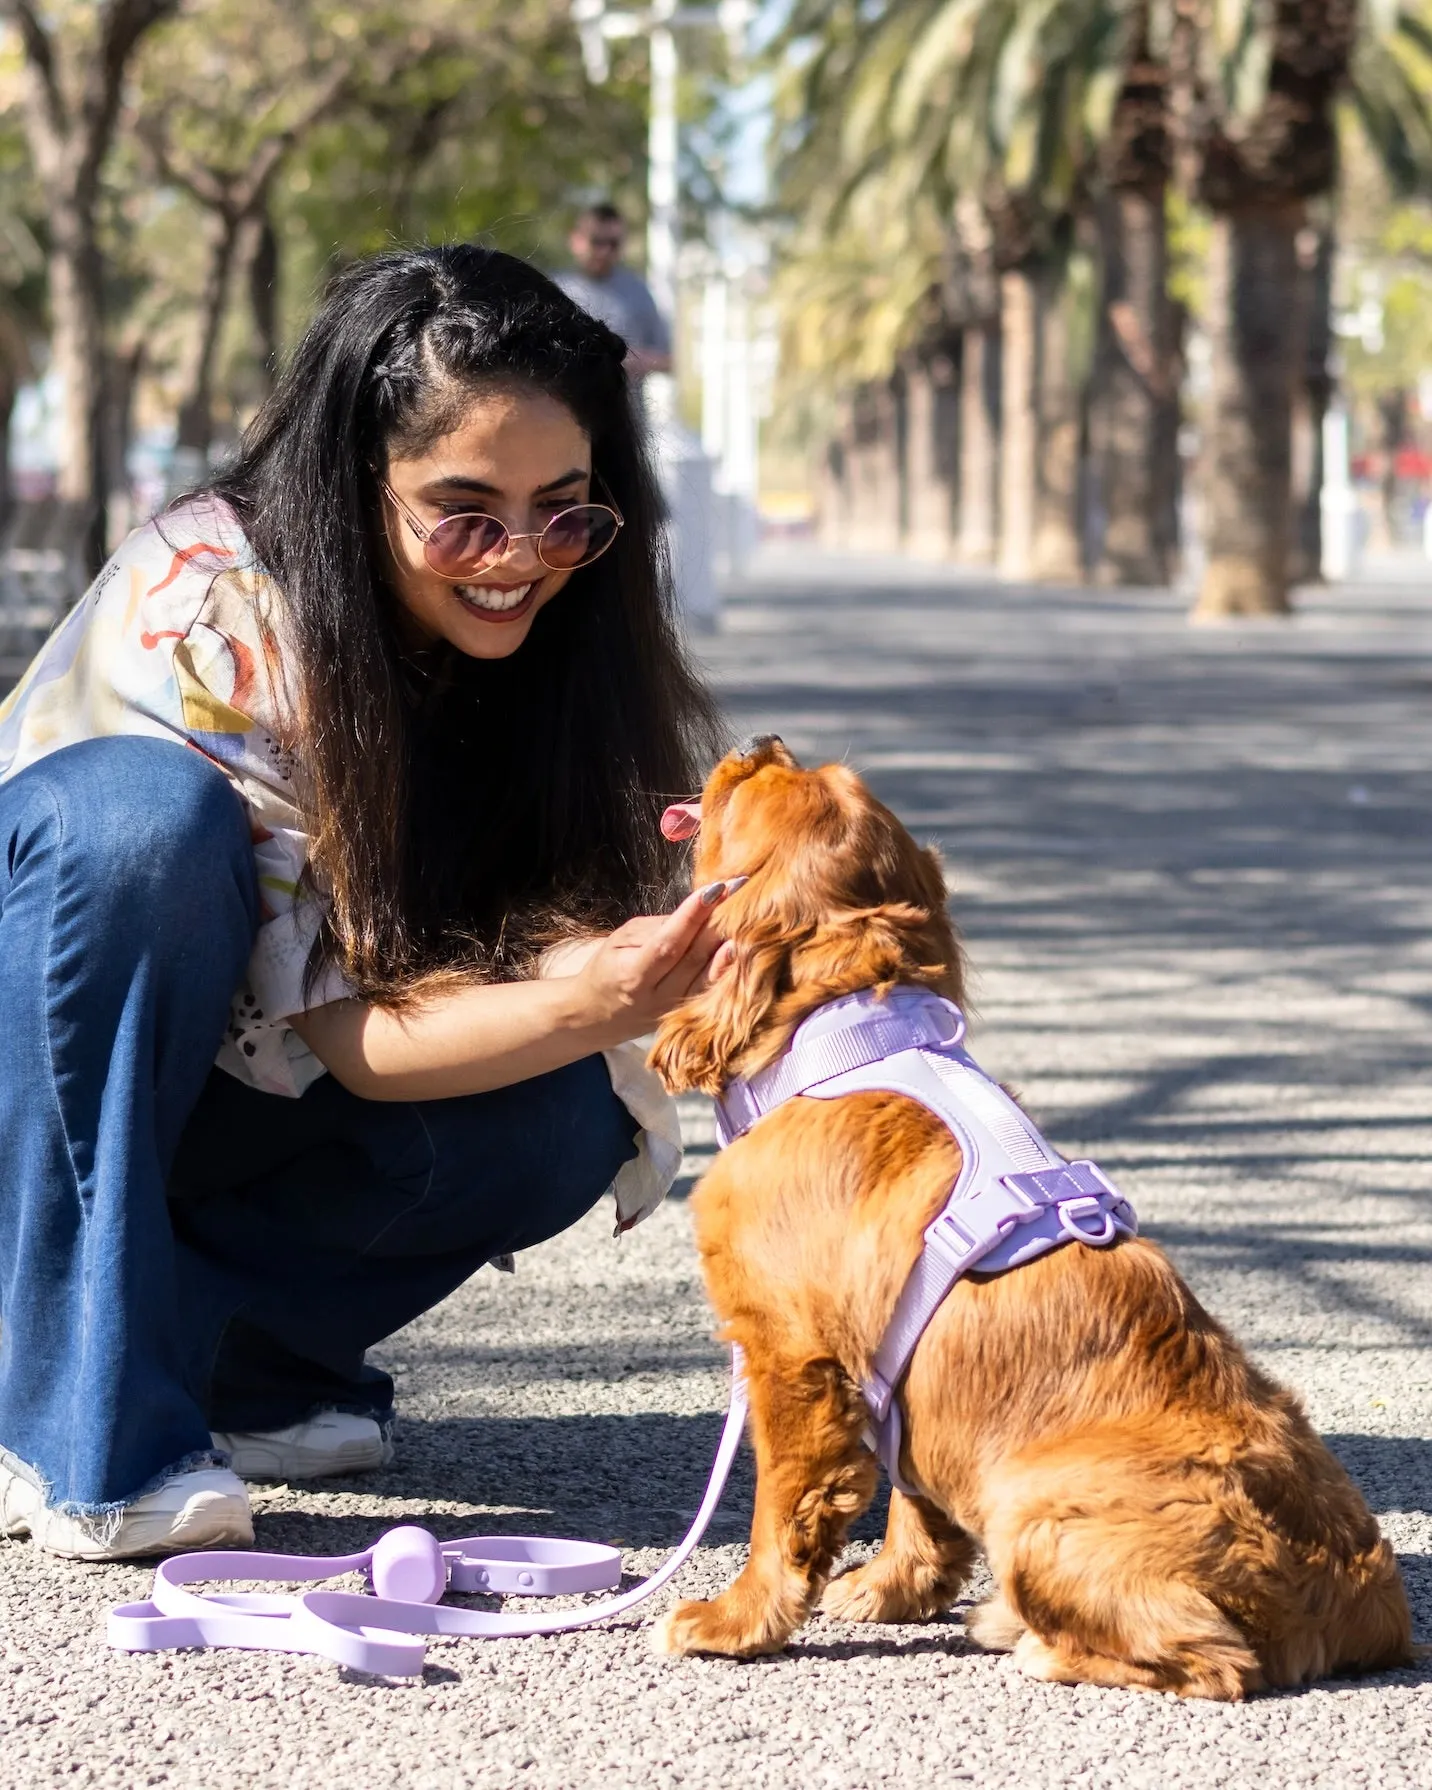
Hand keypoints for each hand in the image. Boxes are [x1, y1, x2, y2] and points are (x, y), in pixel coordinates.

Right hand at [571, 882, 736, 1044]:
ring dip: (732, 944)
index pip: (668, 942)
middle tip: (740, 890)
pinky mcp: (689, 1016)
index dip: (693, 915)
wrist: (598, 1015)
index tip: (716, 888)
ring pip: (711, 976)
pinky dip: (731, 968)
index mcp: (633, 975)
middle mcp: (657, 997)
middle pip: (695, 957)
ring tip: (749, 916)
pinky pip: (714, 990)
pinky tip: (745, 946)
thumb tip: (697, 913)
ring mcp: (675, 1011)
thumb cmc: (609, 968)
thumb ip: (657, 927)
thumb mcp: (620, 940)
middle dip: (719, 921)